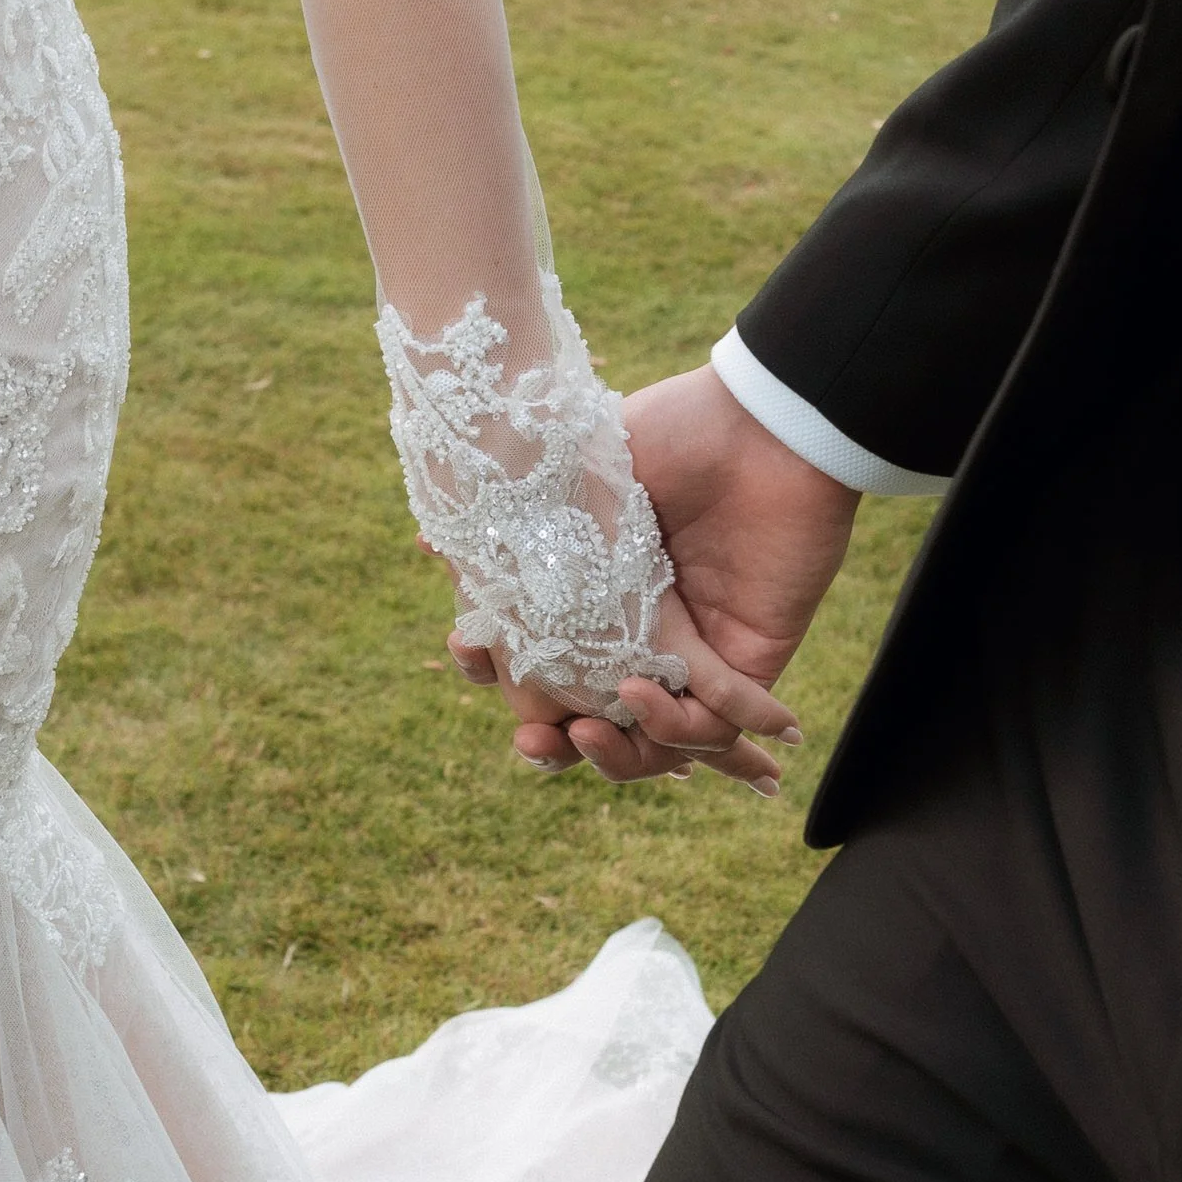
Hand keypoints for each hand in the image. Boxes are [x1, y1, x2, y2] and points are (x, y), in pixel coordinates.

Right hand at [454, 366, 858, 788]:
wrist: (755, 425)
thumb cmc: (662, 438)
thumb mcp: (571, 482)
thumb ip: (507, 525)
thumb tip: (427, 545)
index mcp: (592, 596)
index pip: (540, 667)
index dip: (497, 675)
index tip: (470, 647)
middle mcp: (640, 636)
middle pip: (590, 725)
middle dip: (551, 747)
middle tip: (531, 738)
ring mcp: (694, 655)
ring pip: (651, 745)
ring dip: (614, 756)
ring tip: (586, 732)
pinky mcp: (745, 663)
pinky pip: (714, 726)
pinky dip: (678, 731)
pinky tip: (642, 697)